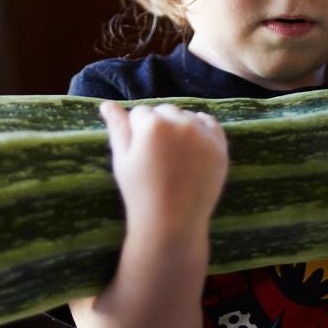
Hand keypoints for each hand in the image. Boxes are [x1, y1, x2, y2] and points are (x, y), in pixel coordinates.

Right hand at [99, 101, 229, 241]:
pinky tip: (193, 144)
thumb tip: (107, 104)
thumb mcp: (122, 159)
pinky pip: (210, 124)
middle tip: (157, 155)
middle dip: (159, 125)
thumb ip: (117, 127)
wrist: (172, 223)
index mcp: (152, 124)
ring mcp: (204, 135)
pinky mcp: (220, 147)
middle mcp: (181, 123)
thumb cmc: (140, 191)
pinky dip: (201, 128)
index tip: (139, 152)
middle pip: (165, 111)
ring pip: (187, 116)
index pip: (140, 112)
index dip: (136, 131)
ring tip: (174, 155)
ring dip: (180, 126)